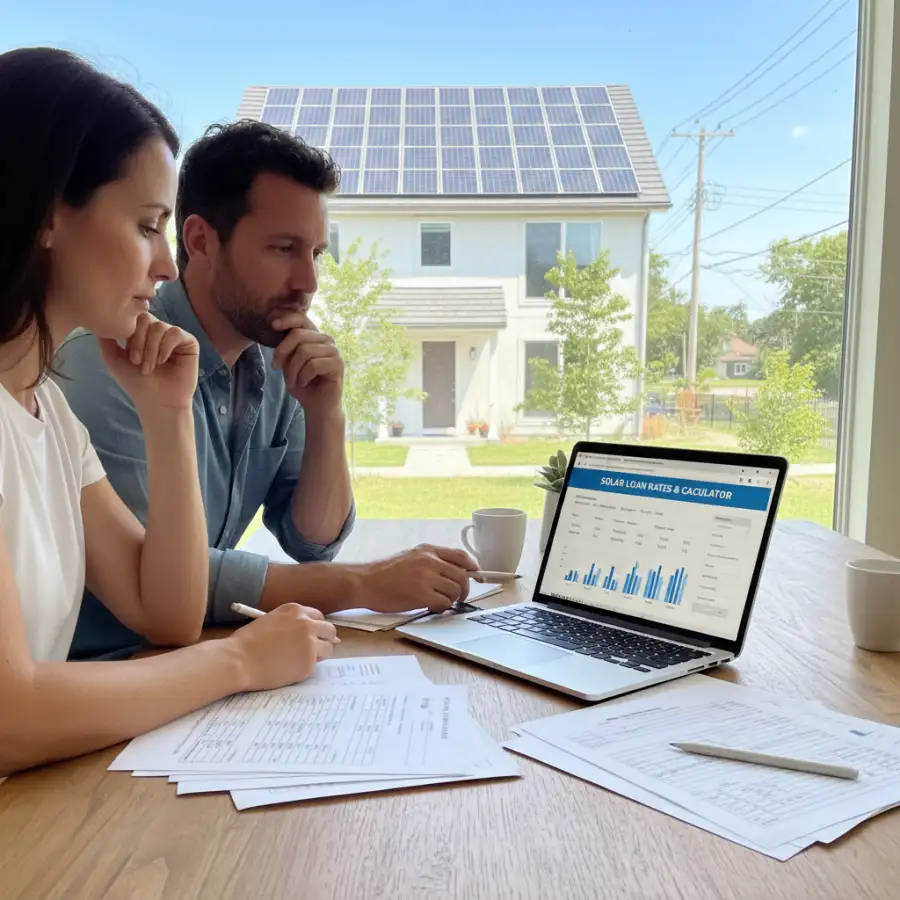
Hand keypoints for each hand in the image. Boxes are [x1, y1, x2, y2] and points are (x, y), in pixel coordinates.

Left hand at [98, 313, 198, 413]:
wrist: (157, 401)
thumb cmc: (137, 383)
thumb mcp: (113, 358)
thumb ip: (105, 338)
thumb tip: (97, 318)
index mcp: (141, 332)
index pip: (133, 317)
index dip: (129, 333)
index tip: (128, 357)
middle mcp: (158, 330)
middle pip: (145, 318)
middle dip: (139, 341)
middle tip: (137, 362)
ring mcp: (173, 335)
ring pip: (159, 327)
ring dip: (151, 349)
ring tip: (150, 367)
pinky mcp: (189, 342)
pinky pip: (175, 333)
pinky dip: (166, 347)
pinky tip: (163, 361)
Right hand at [228, 603, 339, 691]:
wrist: (237, 660)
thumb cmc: (246, 642)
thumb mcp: (270, 621)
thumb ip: (290, 624)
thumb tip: (308, 633)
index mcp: (295, 610)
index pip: (318, 617)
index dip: (314, 628)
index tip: (309, 636)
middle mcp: (307, 623)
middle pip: (330, 630)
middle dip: (323, 640)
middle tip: (311, 650)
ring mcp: (310, 643)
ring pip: (328, 648)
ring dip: (318, 655)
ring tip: (298, 661)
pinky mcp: (309, 663)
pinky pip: (315, 665)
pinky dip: (306, 669)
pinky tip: (289, 670)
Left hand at [271, 312, 342, 417]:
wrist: (317, 407)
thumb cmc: (302, 384)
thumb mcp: (288, 363)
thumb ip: (286, 347)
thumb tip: (275, 325)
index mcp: (314, 336)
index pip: (301, 319)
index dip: (287, 319)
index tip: (272, 326)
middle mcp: (326, 340)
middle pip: (299, 335)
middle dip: (282, 352)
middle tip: (275, 368)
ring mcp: (334, 351)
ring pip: (305, 351)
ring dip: (293, 369)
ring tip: (294, 381)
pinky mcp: (338, 364)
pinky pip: (314, 364)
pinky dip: (304, 376)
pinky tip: (304, 383)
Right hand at [352, 544, 478, 613]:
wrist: (364, 581)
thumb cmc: (385, 573)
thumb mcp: (410, 557)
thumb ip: (432, 562)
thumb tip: (454, 573)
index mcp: (428, 550)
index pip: (460, 556)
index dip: (472, 567)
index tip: (477, 576)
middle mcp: (429, 560)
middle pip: (462, 575)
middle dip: (464, 589)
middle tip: (459, 598)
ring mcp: (425, 576)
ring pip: (454, 590)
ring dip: (451, 600)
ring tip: (440, 602)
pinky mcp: (420, 593)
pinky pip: (444, 602)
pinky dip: (442, 607)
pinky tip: (431, 607)